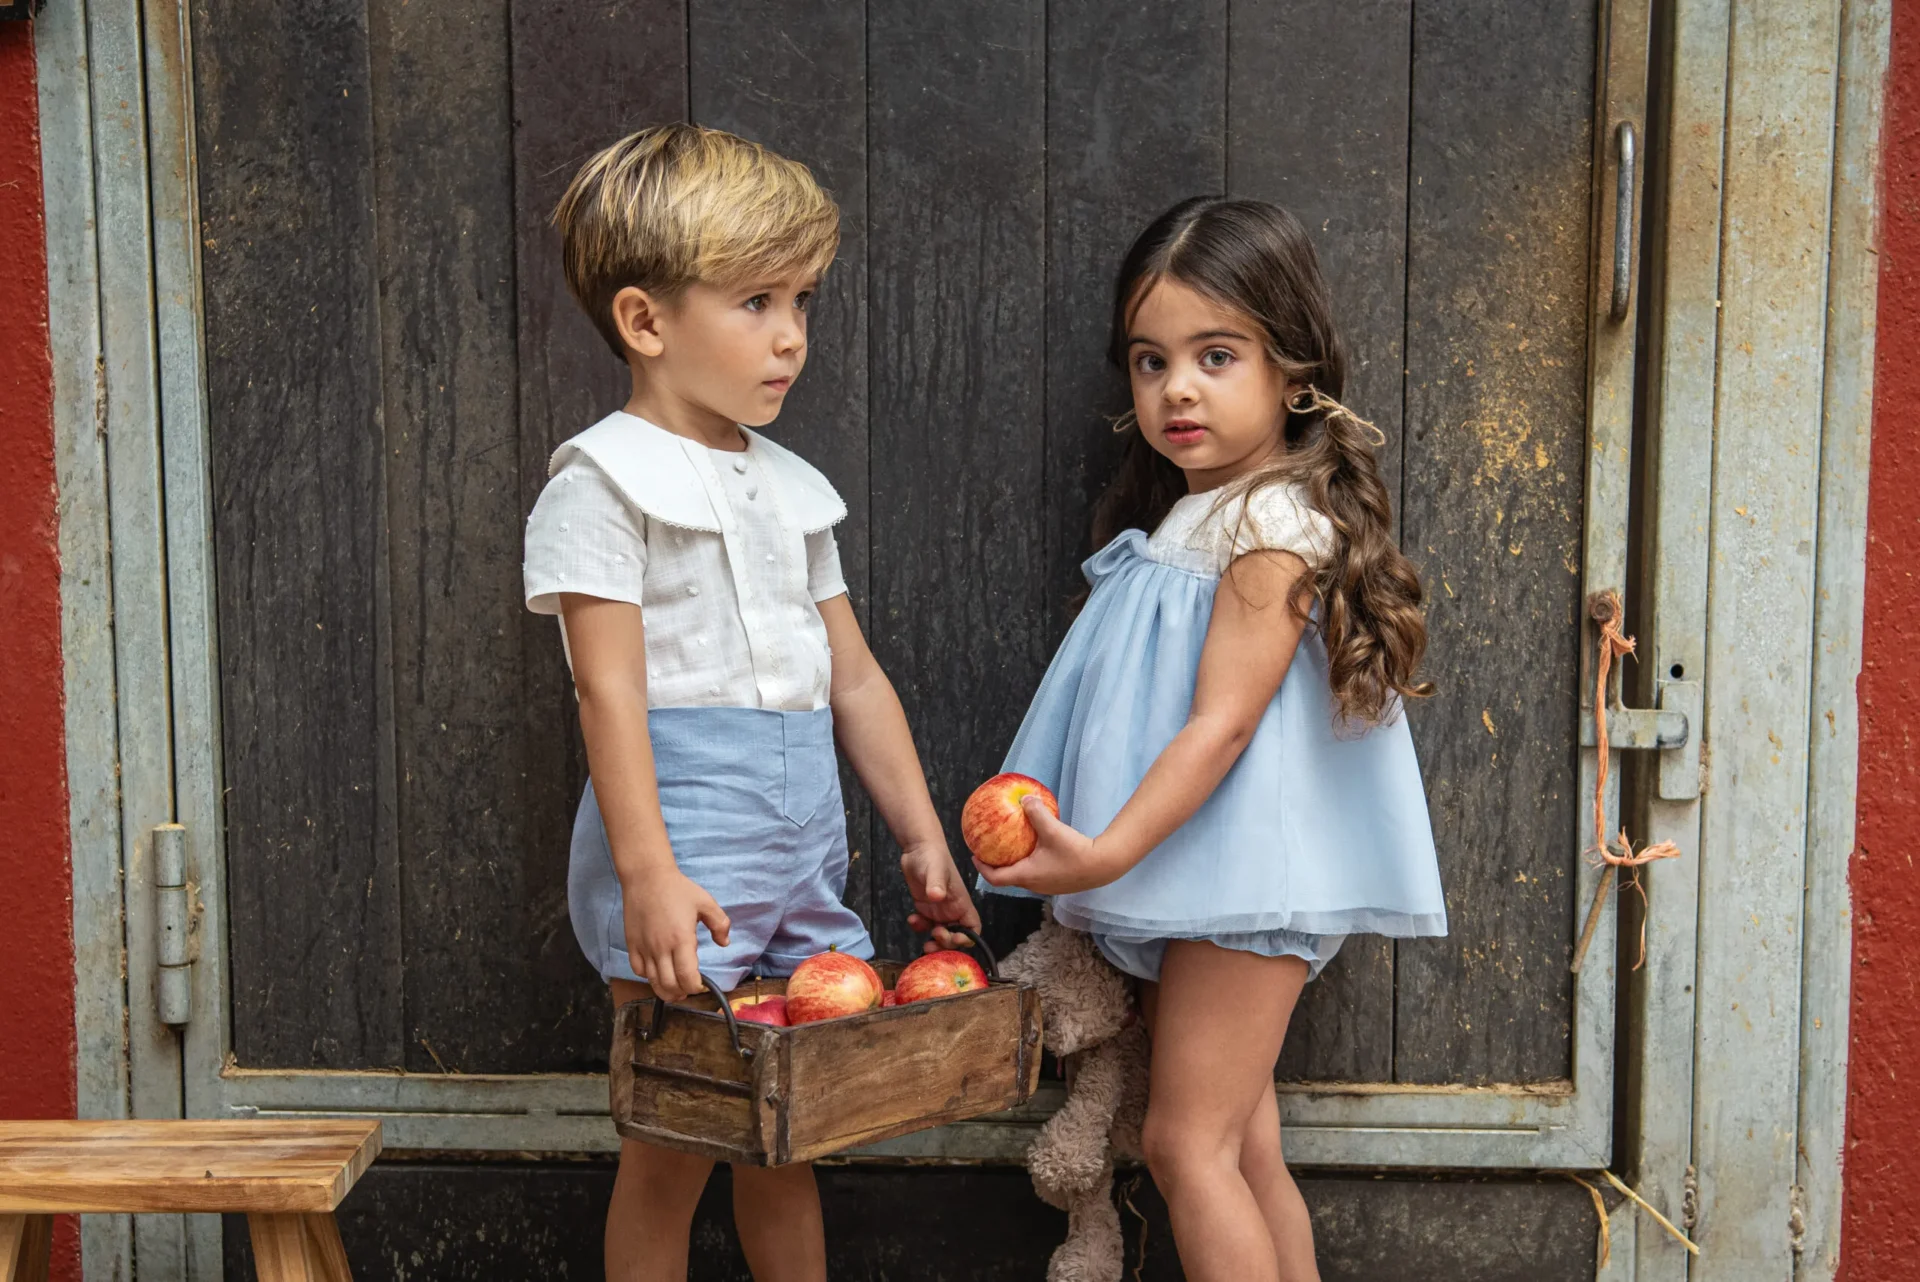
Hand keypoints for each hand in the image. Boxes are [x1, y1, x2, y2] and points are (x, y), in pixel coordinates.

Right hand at [621, 868, 729, 1001]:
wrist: (646, 877)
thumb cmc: (677, 889)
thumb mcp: (706, 902)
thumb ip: (720, 924)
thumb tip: (724, 943)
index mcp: (681, 939)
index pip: (687, 977)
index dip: (696, 987)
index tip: (701, 986)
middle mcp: (661, 948)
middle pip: (670, 985)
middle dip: (682, 993)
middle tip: (689, 990)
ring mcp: (644, 948)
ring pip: (653, 982)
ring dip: (666, 990)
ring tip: (675, 990)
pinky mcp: (632, 944)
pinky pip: (638, 970)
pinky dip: (648, 977)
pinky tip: (657, 974)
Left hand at [900, 840, 982, 952]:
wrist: (918, 848)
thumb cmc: (933, 856)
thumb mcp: (936, 869)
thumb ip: (937, 883)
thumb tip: (936, 896)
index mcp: (961, 903)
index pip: (973, 928)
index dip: (967, 938)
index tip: (953, 938)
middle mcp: (952, 910)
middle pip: (956, 936)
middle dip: (946, 943)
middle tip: (934, 939)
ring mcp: (938, 910)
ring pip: (940, 934)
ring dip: (934, 942)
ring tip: (924, 942)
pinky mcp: (925, 908)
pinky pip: (925, 926)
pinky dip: (920, 928)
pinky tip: (912, 919)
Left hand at [972, 795, 1121, 895]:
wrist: (1104, 866)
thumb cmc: (1077, 852)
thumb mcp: (1053, 829)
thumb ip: (1037, 813)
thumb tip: (1025, 798)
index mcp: (1026, 875)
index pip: (995, 878)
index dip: (982, 869)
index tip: (975, 856)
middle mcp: (1034, 884)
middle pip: (1007, 878)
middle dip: (997, 864)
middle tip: (991, 849)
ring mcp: (1046, 885)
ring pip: (1023, 876)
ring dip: (1014, 864)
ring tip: (1010, 846)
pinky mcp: (1058, 882)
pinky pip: (1036, 873)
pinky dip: (1029, 862)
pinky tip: (1036, 847)